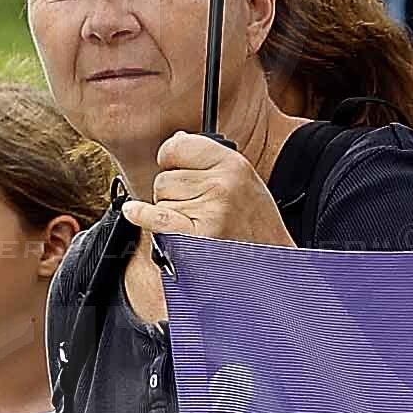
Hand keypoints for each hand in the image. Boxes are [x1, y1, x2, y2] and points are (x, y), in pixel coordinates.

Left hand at [123, 130, 293, 249]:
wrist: (276, 271)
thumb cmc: (259, 232)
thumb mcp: (247, 184)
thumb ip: (212, 161)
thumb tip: (175, 141)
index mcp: (236, 166)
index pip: (178, 146)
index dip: (174, 160)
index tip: (180, 170)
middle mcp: (222, 185)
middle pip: (165, 177)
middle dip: (175, 194)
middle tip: (202, 212)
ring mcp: (208, 211)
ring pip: (159, 198)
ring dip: (171, 213)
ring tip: (201, 227)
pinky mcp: (195, 237)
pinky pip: (154, 217)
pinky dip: (142, 215)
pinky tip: (136, 212)